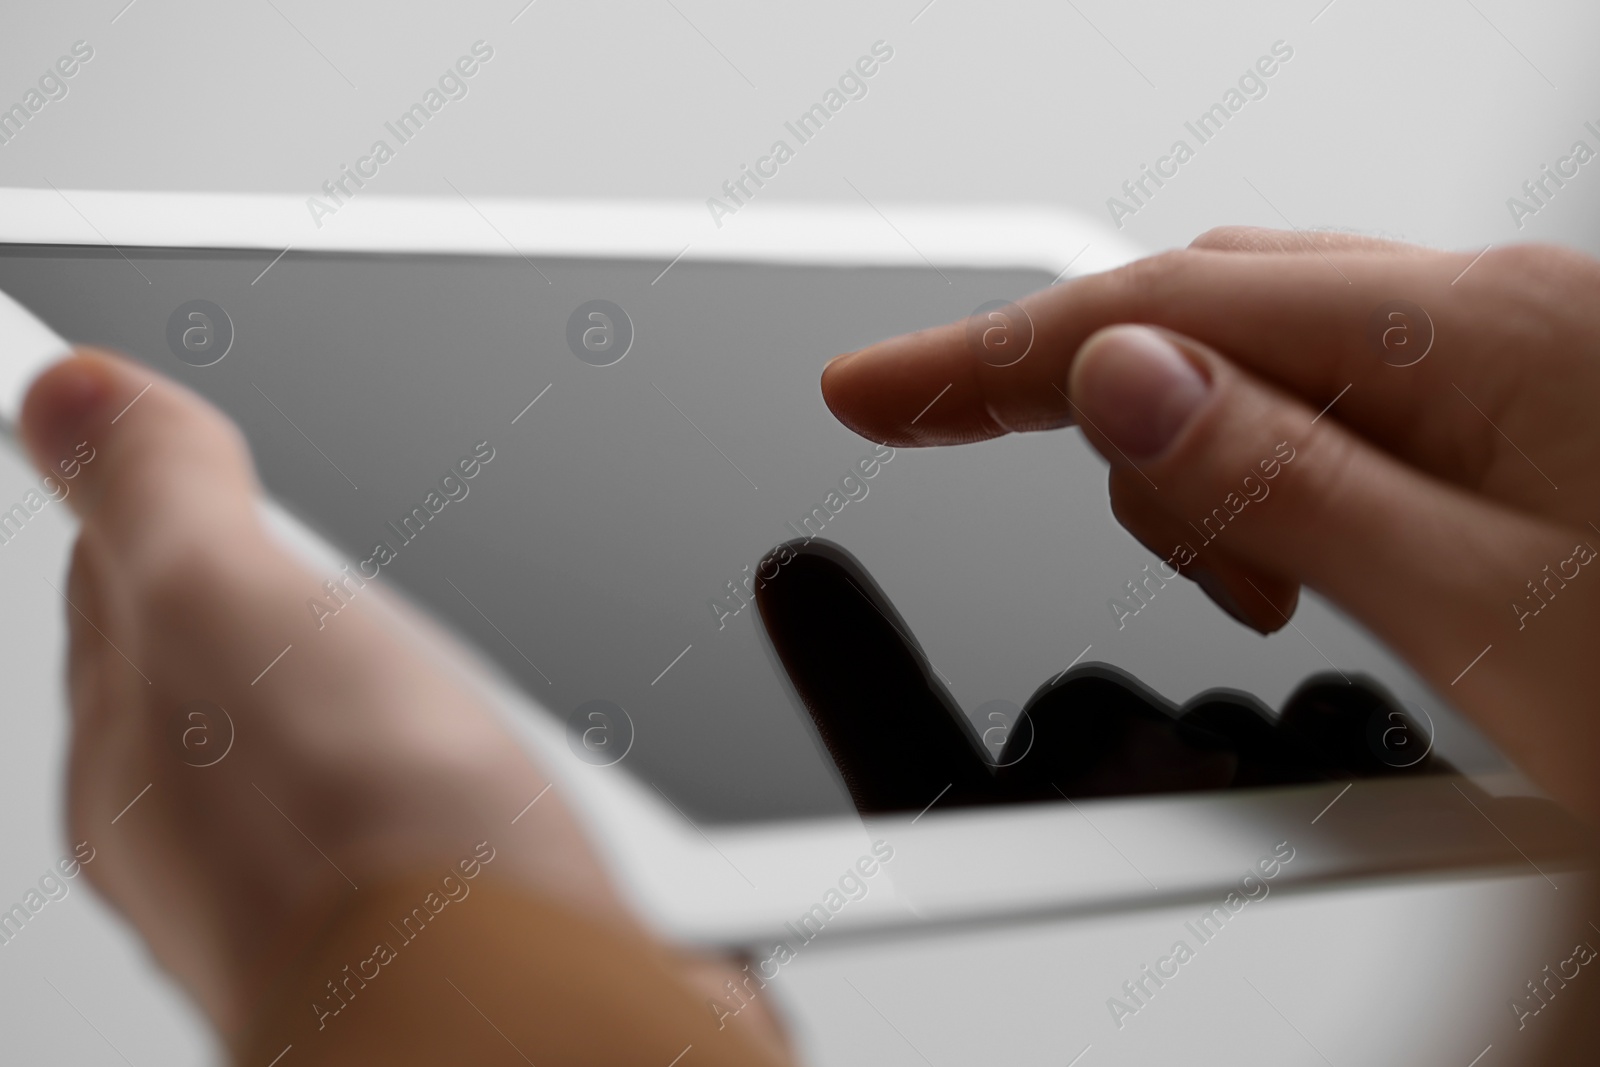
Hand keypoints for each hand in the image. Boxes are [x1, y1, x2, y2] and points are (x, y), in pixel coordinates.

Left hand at [17, 349, 746, 1038]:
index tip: (183, 427)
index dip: (157, 486)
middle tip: (296, 507)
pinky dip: (480, 733)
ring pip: (356, 716)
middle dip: (280, 572)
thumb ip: (154, 491)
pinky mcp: (469, 881)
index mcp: (139, 745)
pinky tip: (515, 722)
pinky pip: (454, 776)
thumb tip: (62, 392)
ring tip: (411, 610)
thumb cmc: (355, 852)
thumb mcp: (224, 604)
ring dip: (392, 654)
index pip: (120, 580)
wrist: (518, 1012)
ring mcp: (357, 855)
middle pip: (239, 655)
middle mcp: (233, 818)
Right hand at [821, 229, 1599, 821]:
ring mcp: (1508, 354)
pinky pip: (1345, 405)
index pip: (1161, 310)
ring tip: (1255, 597)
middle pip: (1209, 319)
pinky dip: (1280, 478)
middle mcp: (1493, 314)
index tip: (871, 390)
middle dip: (1101, 417)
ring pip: (1272, 365)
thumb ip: (1282, 483)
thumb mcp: (1473, 614)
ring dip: (1207, 471)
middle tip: (1087, 535)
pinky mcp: (1515, 406)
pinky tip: (1313, 563)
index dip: (987, 355)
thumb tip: (1122, 380)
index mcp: (1476, 340)